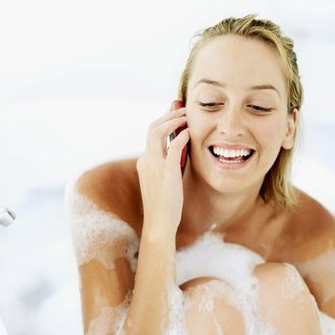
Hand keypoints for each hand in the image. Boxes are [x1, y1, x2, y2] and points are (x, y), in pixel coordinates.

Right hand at [137, 102, 189, 233]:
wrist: (159, 223)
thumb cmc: (164, 205)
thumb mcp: (162, 182)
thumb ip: (167, 165)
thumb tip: (179, 151)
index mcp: (144, 162)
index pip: (151, 135)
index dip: (163, 122)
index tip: (175, 116)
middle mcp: (146, 160)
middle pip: (153, 128)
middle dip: (168, 115)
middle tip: (183, 110)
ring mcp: (154, 165)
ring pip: (158, 131)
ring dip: (173, 120)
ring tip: (187, 116)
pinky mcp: (166, 171)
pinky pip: (173, 146)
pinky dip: (181, 136)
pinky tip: (190, 133)